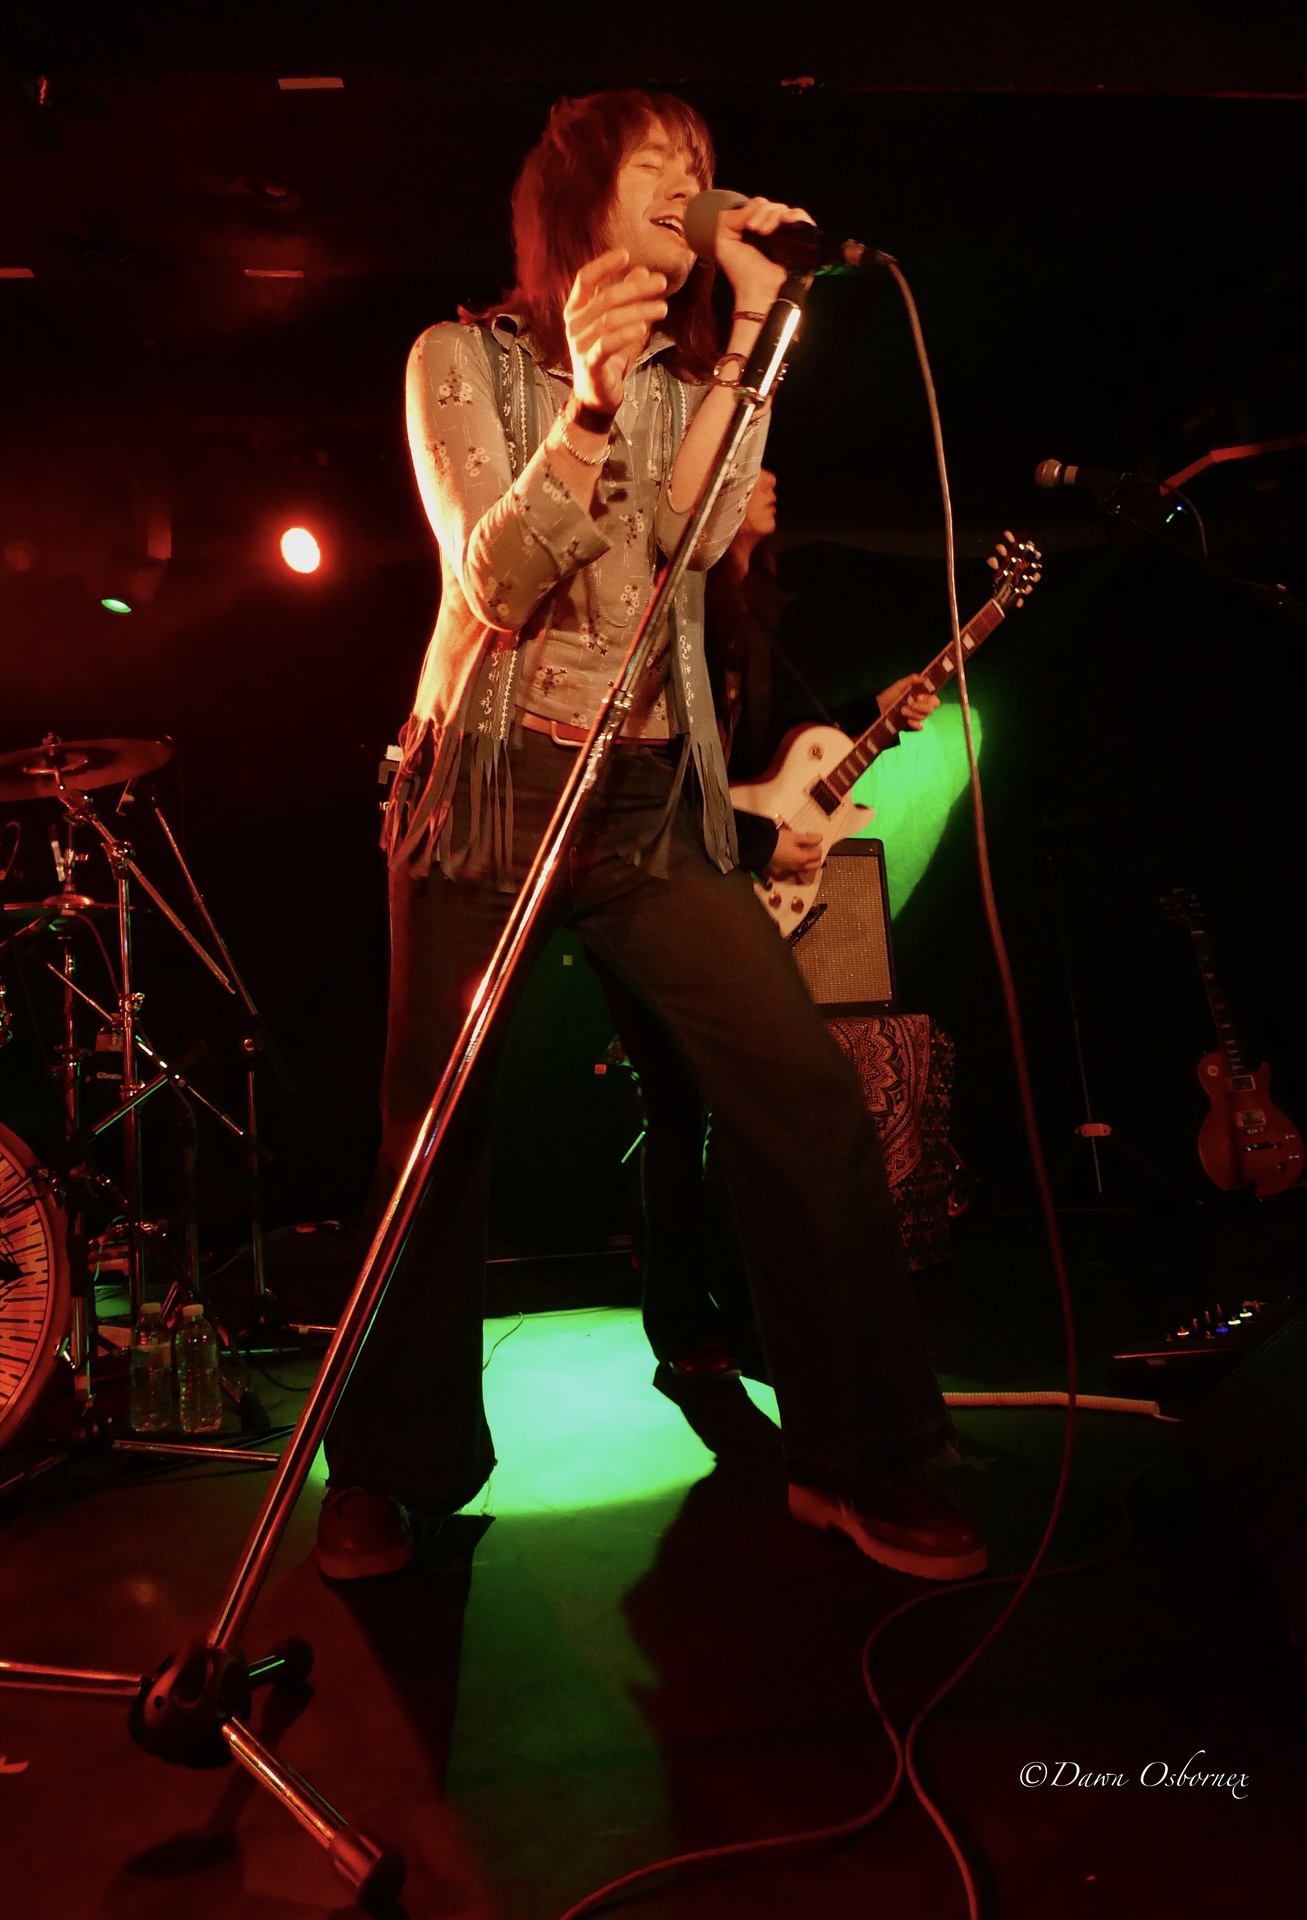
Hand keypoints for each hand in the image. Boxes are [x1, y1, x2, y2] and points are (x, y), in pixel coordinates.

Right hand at [563, 249, 668, 413]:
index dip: (604, 265)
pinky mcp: (589, 363)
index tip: (626, 255)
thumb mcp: (619, 322)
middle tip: (661, 282)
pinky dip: (626, 334)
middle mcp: (574, 324)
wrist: (596, 394)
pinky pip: (607, 344)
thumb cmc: (607, 355)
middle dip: (636, 288)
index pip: (585, 278)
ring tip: (663, 308)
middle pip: (605, 298)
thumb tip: (642, 270)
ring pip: (610, 320)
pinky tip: (644, 327)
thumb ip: (627, 298)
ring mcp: (579, 344)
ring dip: (639, 311)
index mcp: (576, 309)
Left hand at [715, 197, 816, 310]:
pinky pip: (800, 215)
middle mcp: (772, 229)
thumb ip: (728, 218)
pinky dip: (793, 215)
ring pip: (783, 209)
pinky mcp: (801, 238)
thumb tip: (751, 207)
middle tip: (755, 230)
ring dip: (773, 217)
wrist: (761, 292)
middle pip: (770, 205)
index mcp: (755, 228)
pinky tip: (786, 223)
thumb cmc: (743, 273)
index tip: (748, 227)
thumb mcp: (724, 243)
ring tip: (766, 233)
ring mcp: (787, 233)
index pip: (758, 205)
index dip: (752, 210)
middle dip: (761, 213)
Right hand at [765, 827, 822, 885]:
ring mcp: (790, 871)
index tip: (812, 838)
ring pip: (805, 868)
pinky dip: (796, 864)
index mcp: (803, 859)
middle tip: (811, 847)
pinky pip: (794, 869)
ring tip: (801, 851)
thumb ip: (808, 839)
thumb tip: (820, 838)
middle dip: (816, 857)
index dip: (818, 846)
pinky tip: (791, 856)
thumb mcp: (794, 837)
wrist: (759, 848)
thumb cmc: (778, 840)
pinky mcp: (781, 871)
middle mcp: (799, 867)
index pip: (818, 854)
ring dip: (807, 861)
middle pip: (815, 865)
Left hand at [877, 675, 939, 730]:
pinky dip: (916, 724)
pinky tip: (909, 721)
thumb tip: (924, 677)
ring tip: (902, 710)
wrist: (878, 708)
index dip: (930, 699)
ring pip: (924, 716)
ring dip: (914, 714)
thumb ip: (911, 680)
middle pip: (931, 709)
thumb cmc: (889, 695)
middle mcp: (921, 706)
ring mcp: (916, 715)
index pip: (934, 699)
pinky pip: (919, 726)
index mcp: (921, 695)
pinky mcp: (911, 723)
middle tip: (911, 705)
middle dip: (922, 707)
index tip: (919, 697)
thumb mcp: (899, 685)